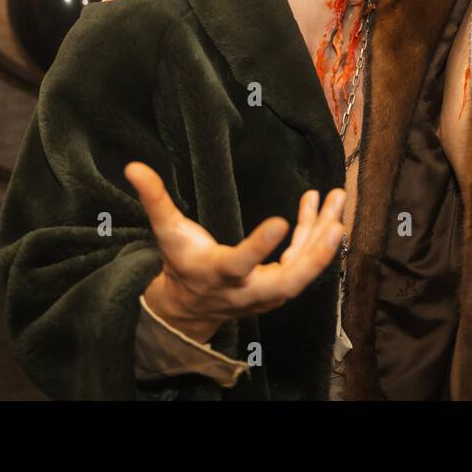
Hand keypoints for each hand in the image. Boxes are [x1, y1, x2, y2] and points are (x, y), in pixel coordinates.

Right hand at [125, 161, 345, 344]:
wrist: (193, 305)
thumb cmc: (181, 262)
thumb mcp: (166, 232)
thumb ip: (154, 200)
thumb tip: (132, 166)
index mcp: (218, 274)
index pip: (240, 265)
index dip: (260, 246)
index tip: (280, 221)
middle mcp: (248, 290)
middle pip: (288, 280)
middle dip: (315, 255)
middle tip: (336, 224)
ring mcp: (269, 292)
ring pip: (305, 270)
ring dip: (323, 236)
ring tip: (338, 201)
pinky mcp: (282, 285)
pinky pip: (304, 261)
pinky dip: (315, 234)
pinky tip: (320, 204)